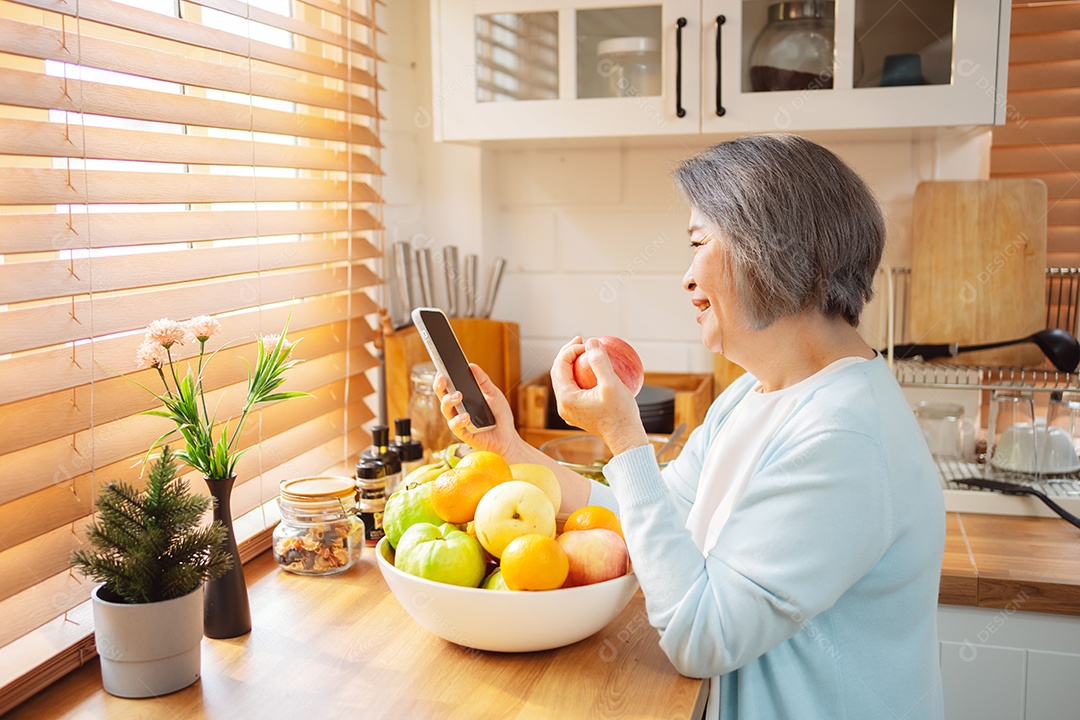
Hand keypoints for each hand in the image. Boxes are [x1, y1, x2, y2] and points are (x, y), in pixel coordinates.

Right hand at [434, 363, 521, 458]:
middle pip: (442, 397)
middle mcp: (457, 409)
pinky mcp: (464, 434)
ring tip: (458, 395)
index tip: (440, 369)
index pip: (447, 387)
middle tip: (443, 379)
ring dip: (449, 402)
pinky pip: (456, 427)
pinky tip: (466, 416)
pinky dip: (459, 420)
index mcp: (462, 398)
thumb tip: (471, 366)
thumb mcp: (493, 393)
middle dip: (440, 387)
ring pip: (447, 411)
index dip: (441, 378)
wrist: (508, 435)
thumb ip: (483, 380)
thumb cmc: (499, 415)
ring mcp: (459, 422)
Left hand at [550, 337, 648, 455]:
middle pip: (559, 372)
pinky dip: (582, 376)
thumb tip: (591, 341)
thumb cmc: (620, 415)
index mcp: (566, 398)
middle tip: (583, 341)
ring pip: (566, 381)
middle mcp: (564, 405)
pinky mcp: (579, 413)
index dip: (571, 350)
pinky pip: (576, 389)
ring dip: (575, 365)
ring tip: (588, 352)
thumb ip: (600, 362)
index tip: (587, 343)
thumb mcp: (612, 384)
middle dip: (569, 354)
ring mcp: (570, 411)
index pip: (560, 366)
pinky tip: (596, 370)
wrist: (626, 440)